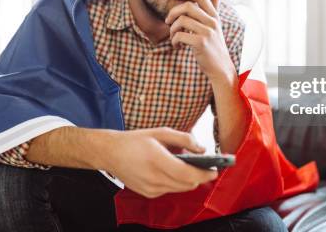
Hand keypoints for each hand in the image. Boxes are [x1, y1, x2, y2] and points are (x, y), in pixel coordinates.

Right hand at [100, 127, 217, 197]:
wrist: (110, 153)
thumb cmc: (135, 140)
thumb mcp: (161, 132)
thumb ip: (184, 139)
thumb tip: (202, 148)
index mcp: (158, 161)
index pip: (189, 174)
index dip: (205, 173)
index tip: (215, 170)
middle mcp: (154, 178)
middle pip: (187, 184)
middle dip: (200, 177)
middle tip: (207, 167)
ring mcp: (151, 189)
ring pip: (180, 189)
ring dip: (188, 180)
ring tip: (191, 167)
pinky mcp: (148, 193)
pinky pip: (170, 189)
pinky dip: (176, 182)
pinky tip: (172, 170)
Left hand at [165, 0, 234, 81]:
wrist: (220, 68)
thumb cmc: (215, 47)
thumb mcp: (216, 26)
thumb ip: (214, 9)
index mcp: (214, 17)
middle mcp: (212, 22)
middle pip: (187, 6)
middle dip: (173, 12)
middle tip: (167, 21)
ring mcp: (207, 32)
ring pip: (181, 20)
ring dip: (172, 29)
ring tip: (173, 37)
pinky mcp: (201, 43)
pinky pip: (179, 35)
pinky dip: (174, 40)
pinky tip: (177, 46)